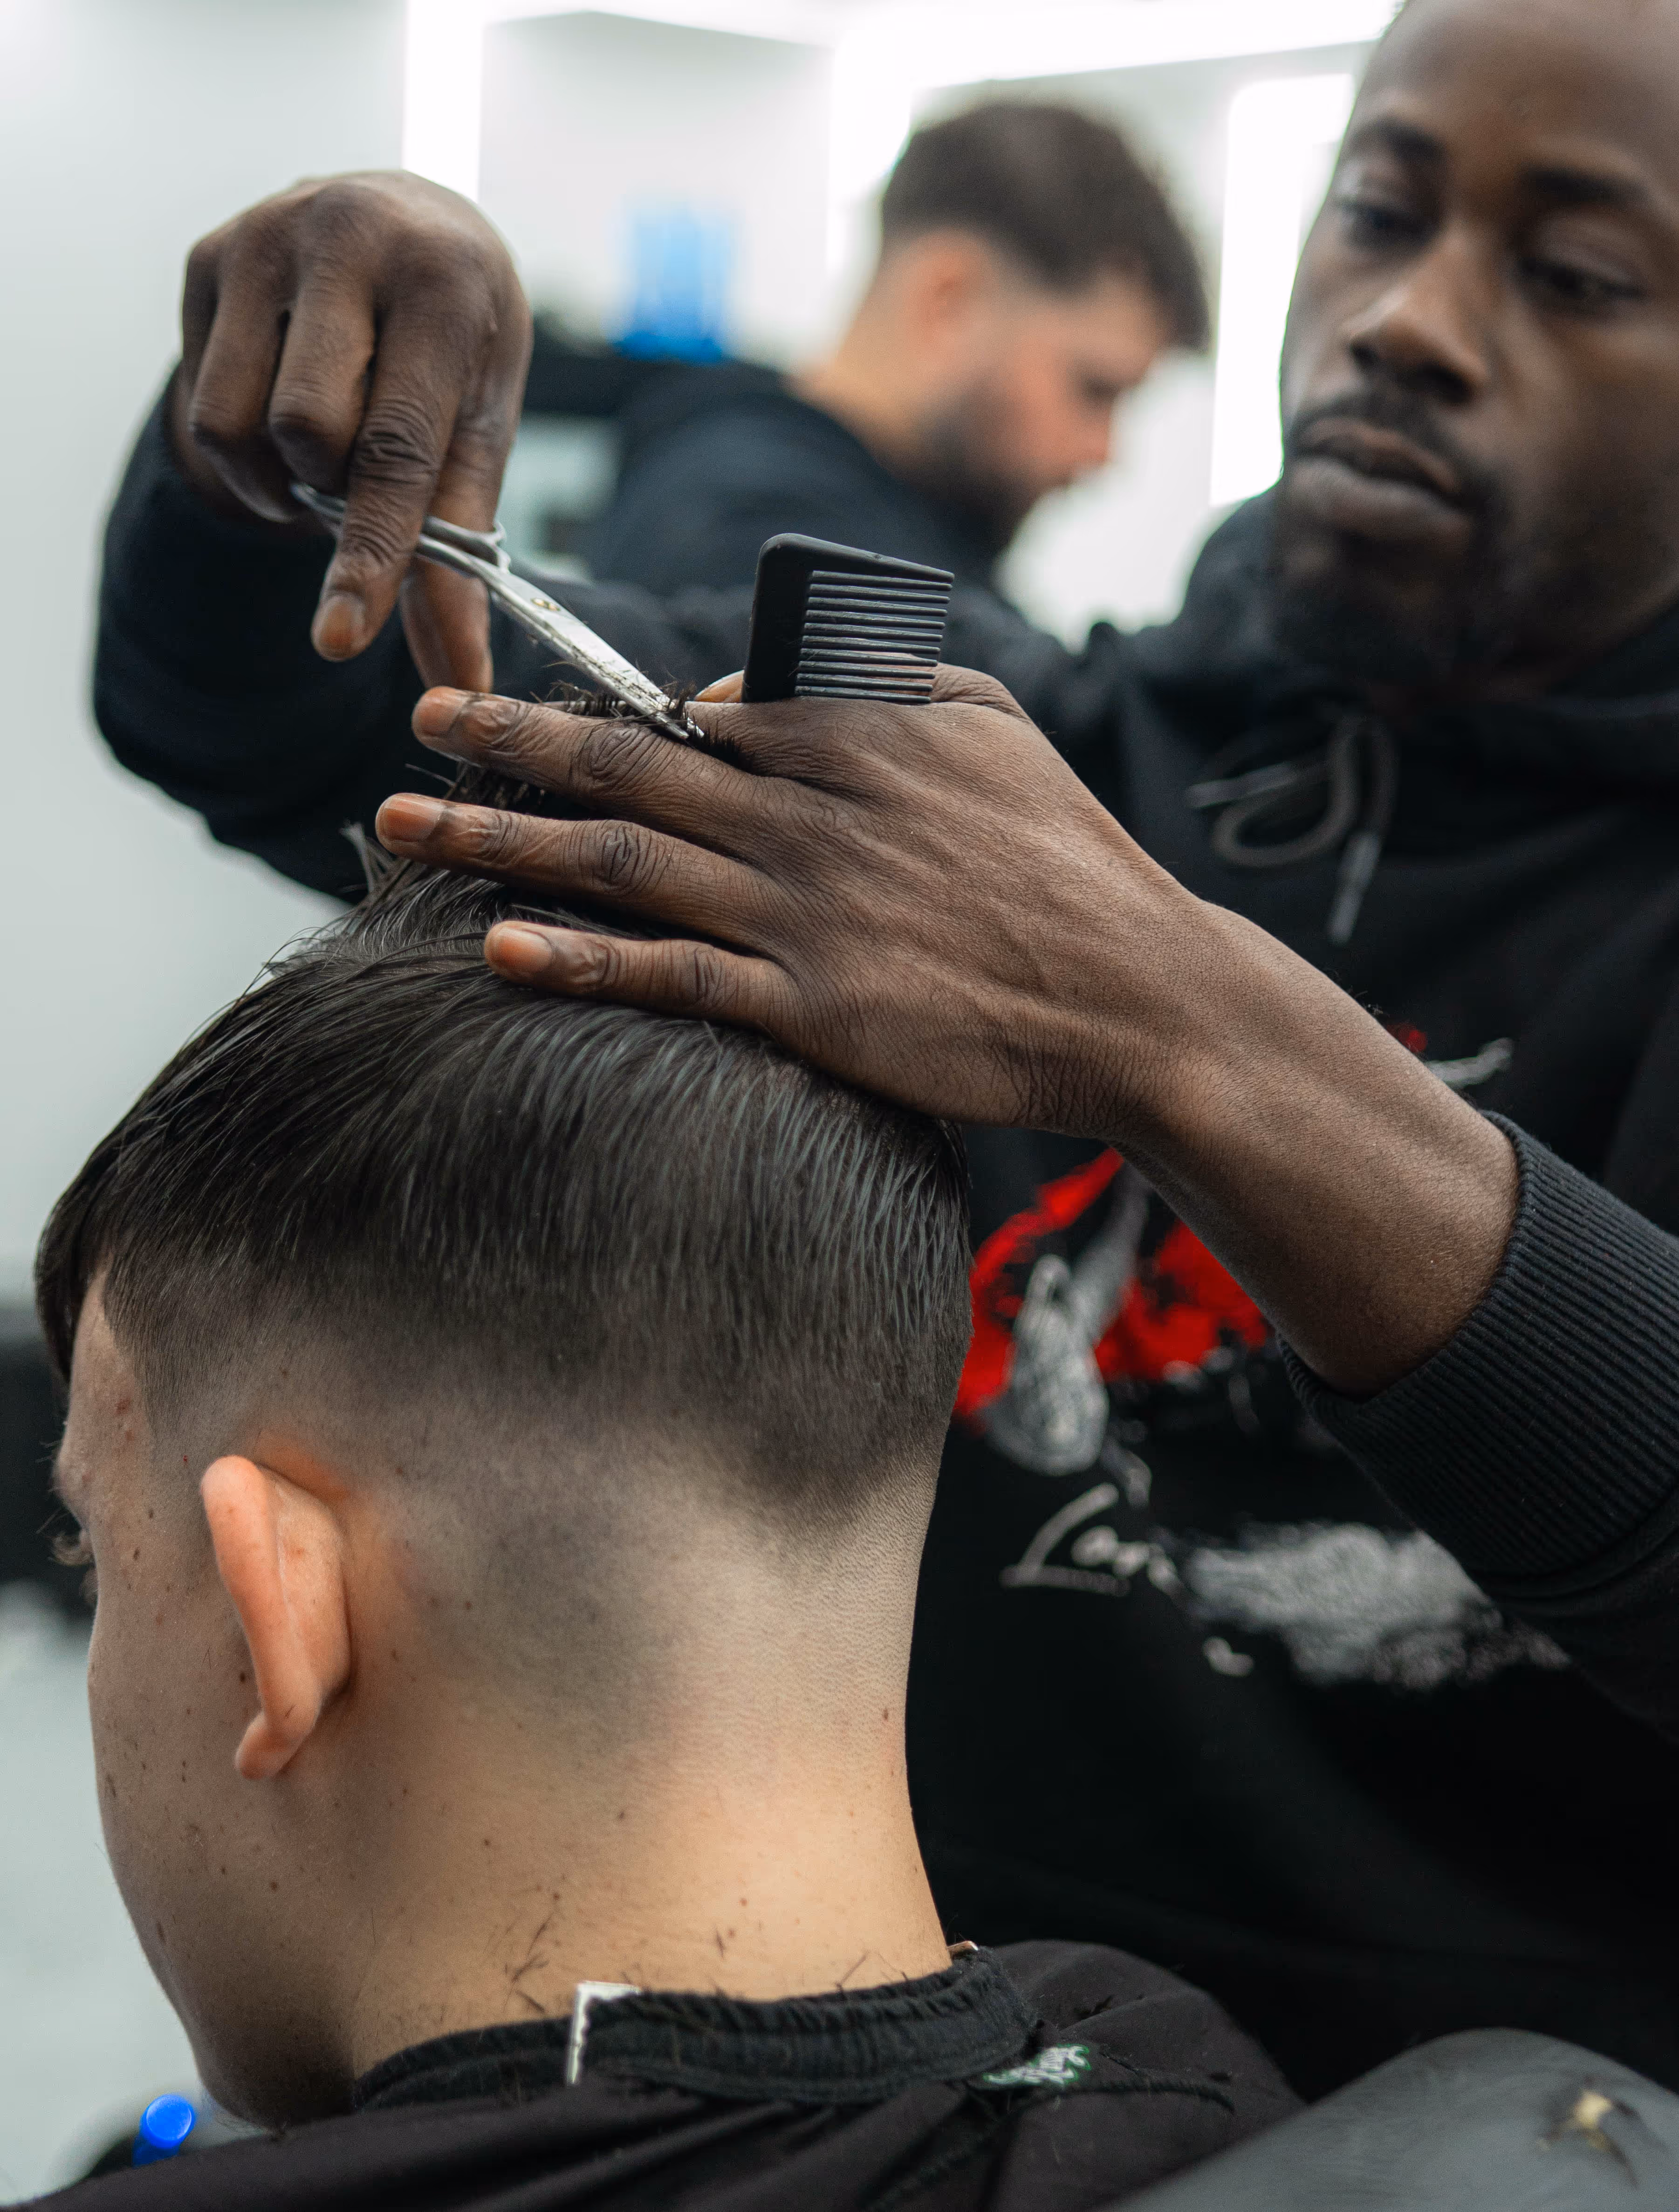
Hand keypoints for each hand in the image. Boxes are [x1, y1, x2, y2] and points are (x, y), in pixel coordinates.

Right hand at [170, 171, 532, 690]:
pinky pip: (201, 396)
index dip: (370, 553)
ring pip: (236, 421)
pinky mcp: (207, 253)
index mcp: (438, 286)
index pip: (396, 446)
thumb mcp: (479, 431)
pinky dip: (247, 440)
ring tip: (324, 451)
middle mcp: (348, 239)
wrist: (412, 222)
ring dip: (279, 474)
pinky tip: (284, 408)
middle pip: (304, 431)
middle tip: (361, 471)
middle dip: (330, 487)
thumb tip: (460, 682)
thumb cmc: (456, 345)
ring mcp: (266, 236)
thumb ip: (462, 554)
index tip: (340, 642)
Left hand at [374, 667, 1517, 1392]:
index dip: (613, 713)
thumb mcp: (993, 724)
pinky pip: (674, 977)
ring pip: (622, 864)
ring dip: (500, 841)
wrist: (1136, 998)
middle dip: (509, 741)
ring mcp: (804, 915)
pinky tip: (503, 950)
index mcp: (854, 740)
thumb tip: (742, 691)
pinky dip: (584, 962)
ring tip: (401, 826)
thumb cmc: (1069, 861)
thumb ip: (873, 683)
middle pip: (628, 767)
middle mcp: (809, 818)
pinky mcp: (810, 1006)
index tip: (539, 721)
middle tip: (421, 720)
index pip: (701, 711)